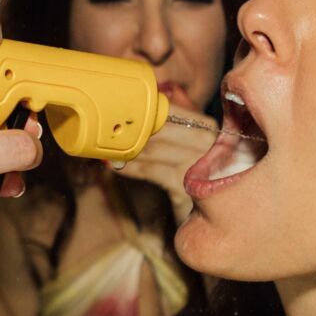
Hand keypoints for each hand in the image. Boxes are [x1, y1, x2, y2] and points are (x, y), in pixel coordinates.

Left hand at [114, 110, 215, 224]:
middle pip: (160, 127)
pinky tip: (117, 167)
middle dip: (131, 129)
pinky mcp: (188, 186)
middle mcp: (208, 141)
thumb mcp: (185, 144)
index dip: (141, 110)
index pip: (168, 110)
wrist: (209, 212)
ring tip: (108, 148)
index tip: (116, 112)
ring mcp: (200, 164)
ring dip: (127, 149)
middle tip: (106, 129)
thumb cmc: (192, 173)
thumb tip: (142, 103)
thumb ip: (169, 122)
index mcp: (207, 125)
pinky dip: (131, 168)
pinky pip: (152, 171)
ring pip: (153, 148)